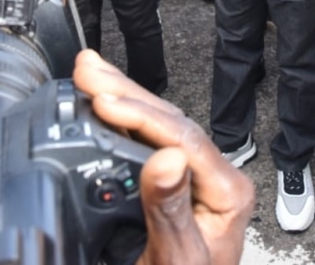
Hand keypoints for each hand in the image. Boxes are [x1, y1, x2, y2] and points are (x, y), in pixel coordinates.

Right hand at [72, 50, 253, 264]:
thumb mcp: (175, 263)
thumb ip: (170, 211)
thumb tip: (166, 157)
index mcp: (227, 193)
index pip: (183, 139)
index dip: (141, 116)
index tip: (103, 101)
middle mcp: (215, 179)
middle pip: (171, 122)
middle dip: (126, 93)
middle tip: (87, 69)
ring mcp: (196, 180)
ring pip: (160, 127)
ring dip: (123, 98)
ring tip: (89, 74)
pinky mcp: (174, 187)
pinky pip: (149, 144)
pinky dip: (122, 123)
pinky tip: (103, 108)